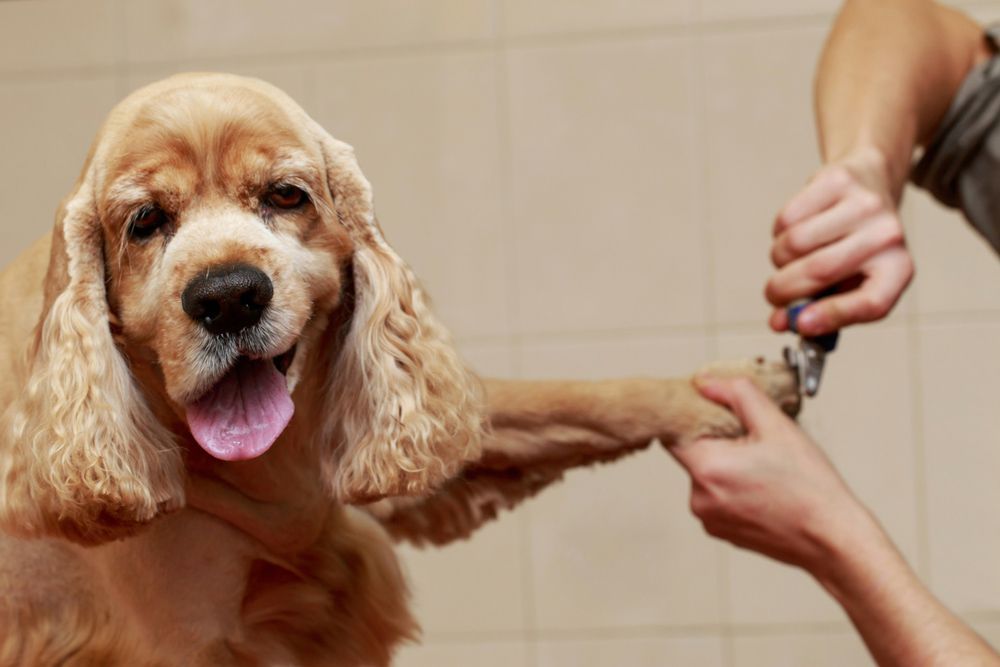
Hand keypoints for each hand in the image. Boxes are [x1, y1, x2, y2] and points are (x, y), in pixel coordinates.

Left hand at [669, 375, 879, 574]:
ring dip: (726, 466)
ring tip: (764, 469)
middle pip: (692, 454)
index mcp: (707, 469)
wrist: (831, 538)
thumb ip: (737, 395)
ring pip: (705, 476)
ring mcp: (709, 519)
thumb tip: (705, 383)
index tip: (715, 414)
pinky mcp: (720, 531)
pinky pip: (716, 498)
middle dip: (717, 442)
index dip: (693, 418)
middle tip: (754, 442)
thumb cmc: (810, 488)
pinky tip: (763, 488)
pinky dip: (732, 489)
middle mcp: (699, 498)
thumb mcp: (777, 426)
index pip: (674, 433)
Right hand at [766, 146, 913, 336]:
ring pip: (794, 244)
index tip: (799, 324)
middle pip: (820, 271)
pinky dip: (779, 232)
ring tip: (791, 257)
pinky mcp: (838, 180)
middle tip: (774, 296)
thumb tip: (780, 322)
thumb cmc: (855, 245)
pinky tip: (795, 229)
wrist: (870, 183)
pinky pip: (787, 218)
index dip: (831, 317)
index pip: (870, 302)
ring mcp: (864, 205)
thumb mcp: (850, 282)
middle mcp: (889, 235)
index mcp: (898, 269)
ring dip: (779, 259)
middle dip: (783, 290)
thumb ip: (818, 308)